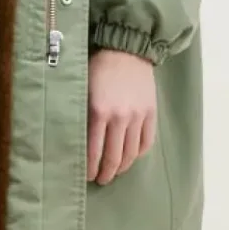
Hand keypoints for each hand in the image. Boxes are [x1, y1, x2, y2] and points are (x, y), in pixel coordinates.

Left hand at [87, 48, 155, 184]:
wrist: (127, 49)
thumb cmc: (98, 68)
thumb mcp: (83, 91)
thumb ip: (82, 116)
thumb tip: (77, 143)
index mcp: (99, 112)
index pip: (94, 152)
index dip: (90, 169)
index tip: (87, 176)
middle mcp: (120, 118)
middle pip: (114, 158)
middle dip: (106, 173)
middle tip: (100, 180)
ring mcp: (138, 117)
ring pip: (132, 154)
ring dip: (123, 167)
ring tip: (115, 172)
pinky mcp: (151, 114)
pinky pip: (146, 142)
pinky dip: (138, 154)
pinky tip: (131, 157)